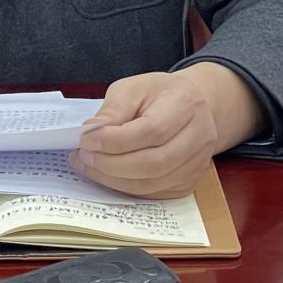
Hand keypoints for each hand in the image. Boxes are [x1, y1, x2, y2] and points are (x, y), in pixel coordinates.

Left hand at [72, 64, 264, 198]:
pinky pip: (154, 194)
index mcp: (186, 104)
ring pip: (153, 183)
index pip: (151, 131)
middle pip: (154, 163)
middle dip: (111, 164)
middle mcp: (199, 136)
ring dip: (114, 179)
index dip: (115, 140)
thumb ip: (113, 110)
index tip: (86, 139)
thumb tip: (90, 133)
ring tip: (89, 166)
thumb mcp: (133, 88)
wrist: (190, 106)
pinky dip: (126, 188)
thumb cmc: (158, 94)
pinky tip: (107, 175)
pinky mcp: (189, 182)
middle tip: (83, 156)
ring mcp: (197, 164)